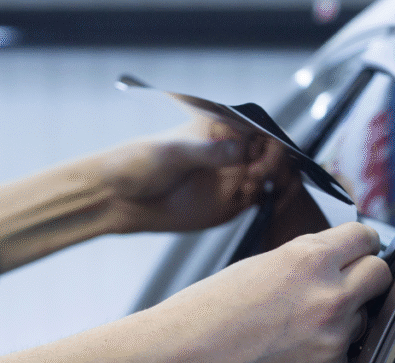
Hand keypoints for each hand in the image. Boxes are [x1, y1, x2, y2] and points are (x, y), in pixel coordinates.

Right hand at [0, 222, 389, 362]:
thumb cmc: (201, 315)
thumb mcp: (256, 267)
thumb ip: (304, 263)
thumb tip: (336, 261)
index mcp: (308, 260)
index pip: (366, 238)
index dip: (358, 245)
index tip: (355, 253)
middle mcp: (328, 298)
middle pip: (381, 277)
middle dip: (365, 280)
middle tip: (341, 290)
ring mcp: (332, 343)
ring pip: (366, 323)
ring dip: (346, 323)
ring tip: (301, 332)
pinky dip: (328, 362)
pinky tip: (293, 360)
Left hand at [102, 118, 294, 232]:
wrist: (119, 198)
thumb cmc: (138, 164)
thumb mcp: (173, 154)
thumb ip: (208, 152)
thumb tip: (240, 149)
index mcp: (219, 128)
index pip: (260, 129)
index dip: (270, 143)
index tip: (259, 160)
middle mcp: (230, 151)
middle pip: (272, 153)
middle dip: (275, 164)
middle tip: (255, 177)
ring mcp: (230, 177)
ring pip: (271, 177)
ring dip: (274, 182)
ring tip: (250, 189)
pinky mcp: (228, 203)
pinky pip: (259, 199)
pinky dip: (265, 200)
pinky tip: (249, 200)